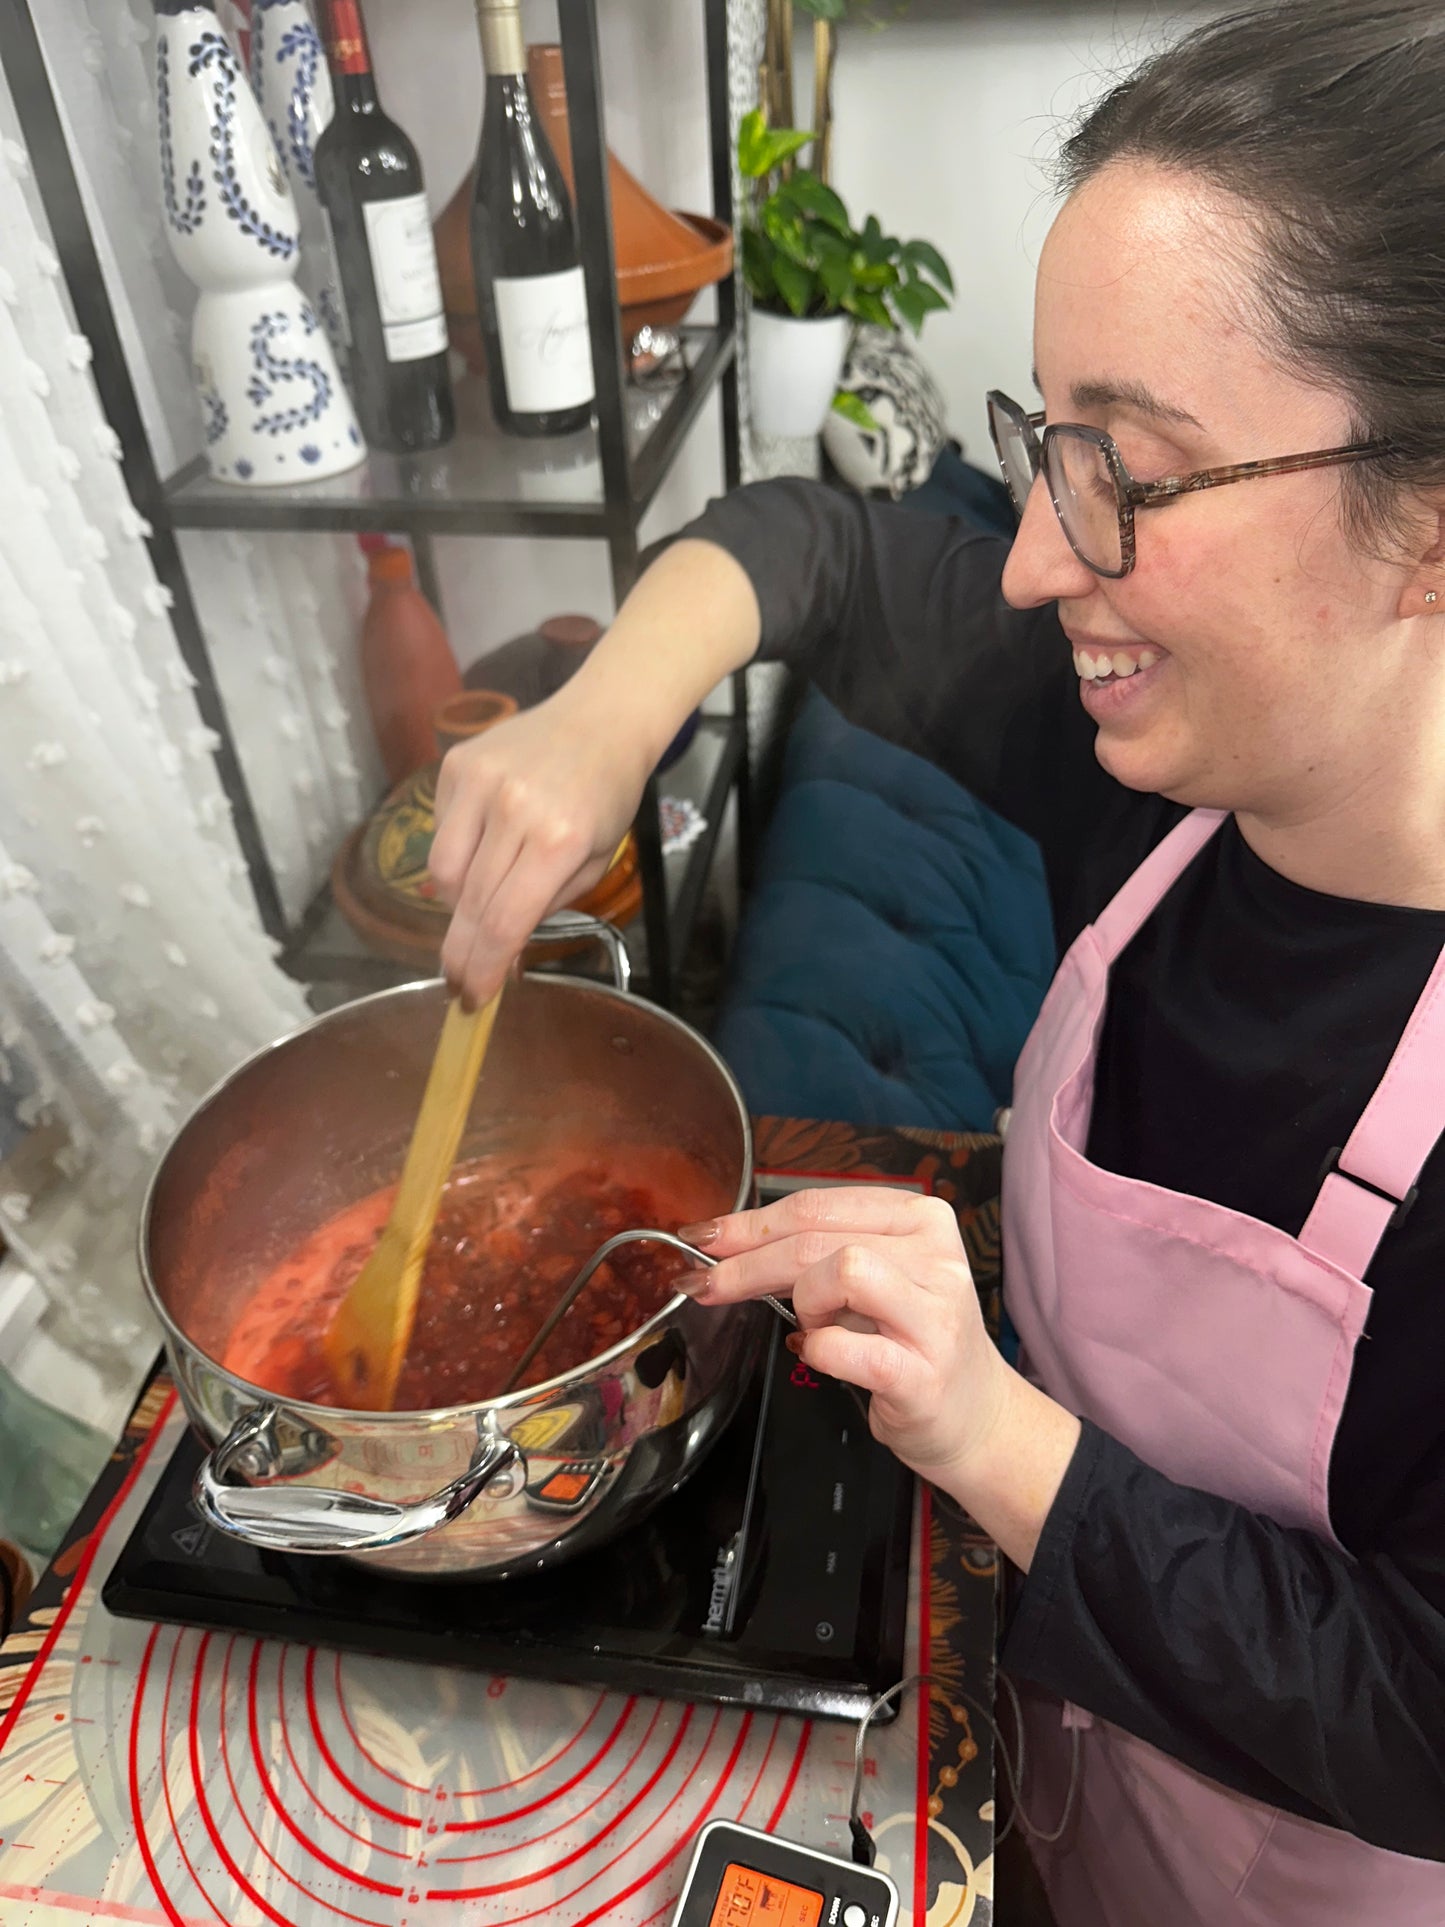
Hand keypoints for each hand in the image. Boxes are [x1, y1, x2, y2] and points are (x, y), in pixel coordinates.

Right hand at [429, 684, 648, 1007]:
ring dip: (455, 903)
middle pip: (470, 904)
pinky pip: (441, 832)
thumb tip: (500, 949)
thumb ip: (546, 905)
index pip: (505, 922)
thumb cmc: (605, 796)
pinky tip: (484, 841)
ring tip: (478, 904)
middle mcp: (515, 810)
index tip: (472, 998)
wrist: (600, 720)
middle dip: (460, 952)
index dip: (483, 967)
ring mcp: (481, 783)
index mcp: (558, 841)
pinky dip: (456, 852)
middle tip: (456, 980)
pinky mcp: (457, 765)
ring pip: (443, 872)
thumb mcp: (593, 860)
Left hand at [680, 1186, 1012, 1488]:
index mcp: (920, 1218)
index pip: (816, 1205)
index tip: (703, 1236)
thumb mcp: (875, 1278)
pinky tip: (819, 1355)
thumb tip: (728, 1241)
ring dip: (804, 1304)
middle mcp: (936, 1256)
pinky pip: (841, 1347)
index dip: (750, 1221)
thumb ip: (819, 1251)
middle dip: (745, 1263)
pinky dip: (817, 1351)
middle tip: (704, 1284)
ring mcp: (935, 1314)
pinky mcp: (923, 1372)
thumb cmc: (911, 1342)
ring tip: (814, 1327)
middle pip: (815, 1238)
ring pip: (839, 1272)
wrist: (973, 1416)